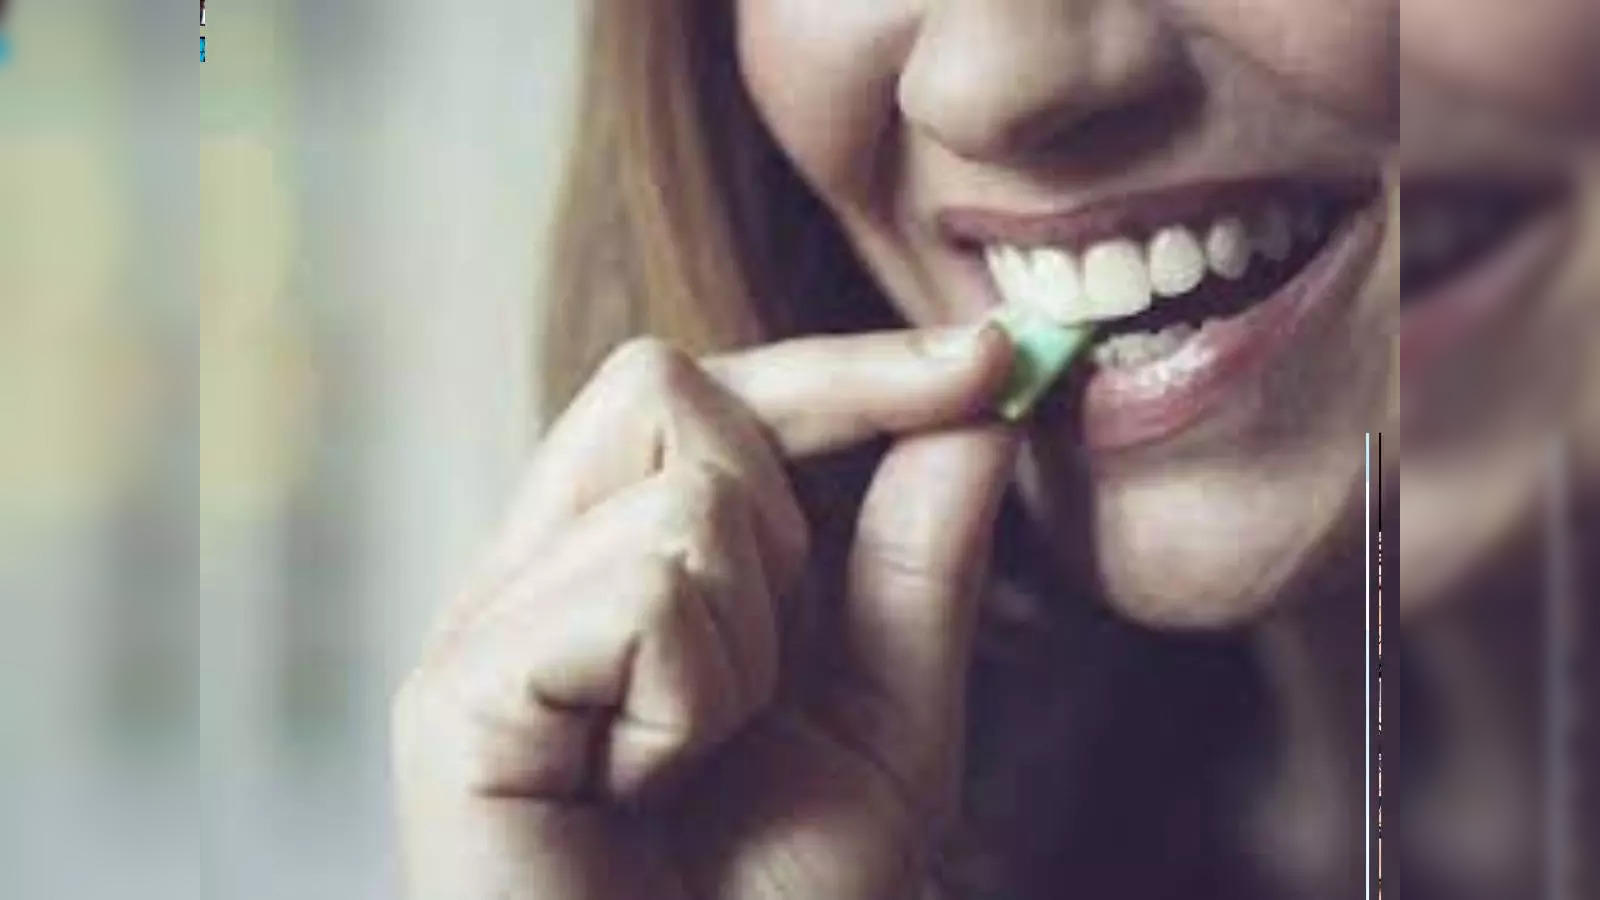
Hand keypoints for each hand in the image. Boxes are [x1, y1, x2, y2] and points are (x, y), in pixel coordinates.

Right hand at [392, 324, 1016, 898]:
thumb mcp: (888, 721)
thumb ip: (920, 561)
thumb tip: (978, 405)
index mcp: (612, 565)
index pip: (714, 389)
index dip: (851, 370)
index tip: (991, 364)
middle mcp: (529, 574)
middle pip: (669, 387)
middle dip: (784, 516)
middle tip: (767, 673)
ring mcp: (479, 629)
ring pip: (678, 487)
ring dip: (754, 632)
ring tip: (702, 753)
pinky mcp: (453, 696)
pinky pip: (644, 590)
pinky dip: (700, 689)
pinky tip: (652, 782)